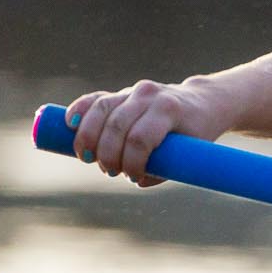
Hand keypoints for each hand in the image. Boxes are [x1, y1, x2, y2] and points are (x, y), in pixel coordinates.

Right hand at [64, 80, 229, 185]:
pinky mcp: (121, 93)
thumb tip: (137, 180)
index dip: (130, 161)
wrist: (203, 103)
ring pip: (101, 109)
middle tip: (109, 172)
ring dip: (88, 137)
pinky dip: (79, 110)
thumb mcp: (191, 153)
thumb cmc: (197, 132)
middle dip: (107, 153)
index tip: (132, 177)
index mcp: (169, 109)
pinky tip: (68, 125)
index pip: (140, 137)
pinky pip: (94, 99)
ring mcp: (133, 91)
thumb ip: (164, 169)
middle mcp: (149, 95)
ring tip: (87, 159)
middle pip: (117, 125)